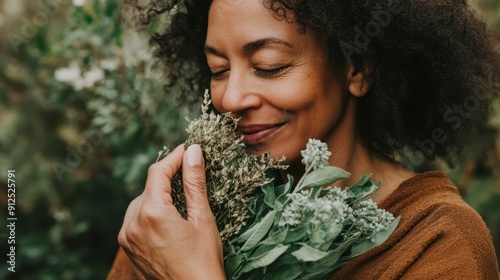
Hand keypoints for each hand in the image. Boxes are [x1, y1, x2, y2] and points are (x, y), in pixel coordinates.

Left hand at [118, 144, 224, 279]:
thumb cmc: (203, 260)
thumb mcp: (202, 218)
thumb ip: (194, 182)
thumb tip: (194, 152)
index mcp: (152, 213)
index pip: (157, 172)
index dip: (173, 158)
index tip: (187, 150)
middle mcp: (132, 224)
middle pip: (148, 187)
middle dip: (167, 177)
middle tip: (188, 173)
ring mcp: (127, 238)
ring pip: (140, 203)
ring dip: (157, 195)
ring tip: (179, 198)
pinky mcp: (128, 249)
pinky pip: (135, 220)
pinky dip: (149, 212)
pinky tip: (167, 217)